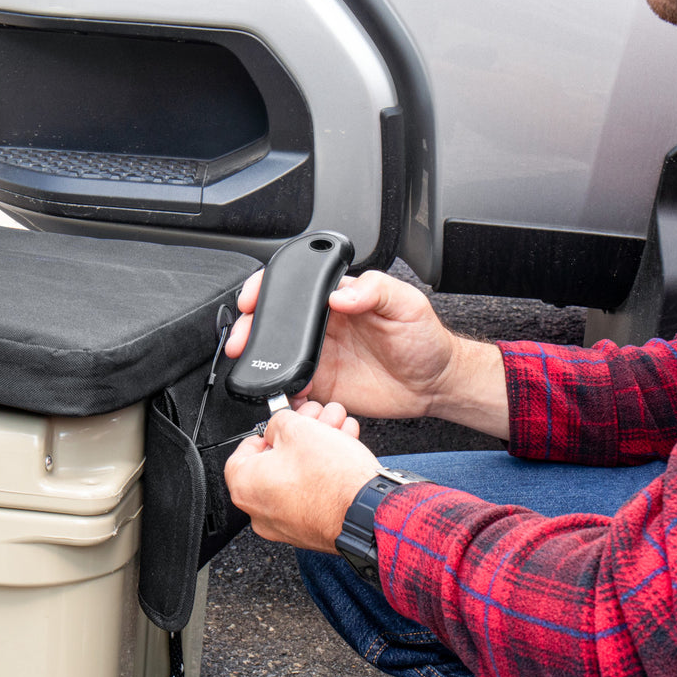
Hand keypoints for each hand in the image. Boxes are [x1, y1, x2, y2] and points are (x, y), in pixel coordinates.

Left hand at [223, 401, 379, 552]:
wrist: (366, 513)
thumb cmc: (332, 478)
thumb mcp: (298, 428)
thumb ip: (279, 421)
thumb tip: (279, 426)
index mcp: (245, 486)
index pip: (242, 451)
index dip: (264, 432)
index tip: (279, 425)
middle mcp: (260, 511)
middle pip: (274, 463)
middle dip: (298, 437)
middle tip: (314, 422)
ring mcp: (285, 524)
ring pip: (295, 478)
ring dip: (314, 452)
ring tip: (335, 433)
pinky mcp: (309, 530)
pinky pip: (309, 495)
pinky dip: (322, 475)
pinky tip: (341, 455)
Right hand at [226, 269, 461, 419]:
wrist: (434, 383)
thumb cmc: (424, 338)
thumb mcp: (407, 303)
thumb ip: (375, 290)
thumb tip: (339, 294)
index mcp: (338, 298)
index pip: (295, 287)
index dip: (267, 289)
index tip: (253, 298)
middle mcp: (324, 325)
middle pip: (275, 321)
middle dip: (251, 327)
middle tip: (242, 338)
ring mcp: (320, 355)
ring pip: (277, 354)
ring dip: (261, 358)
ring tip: (255, 364)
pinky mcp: (323, 384)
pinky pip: (293, 386)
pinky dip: (283, 389)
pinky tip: (287, 389)